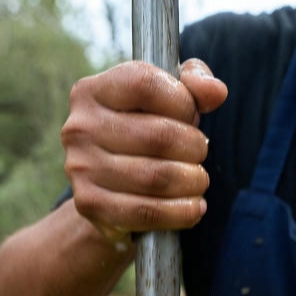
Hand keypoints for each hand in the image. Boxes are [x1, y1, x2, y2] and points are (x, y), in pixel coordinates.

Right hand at [61, 59, 226, 243]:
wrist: (107, 188)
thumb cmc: (141, 133)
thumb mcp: (165, 98)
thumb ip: (193, 83)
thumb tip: (216, 92)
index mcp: (92, 91)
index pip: (145, 85)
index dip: (182, 102)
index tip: (191, 116)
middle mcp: (79, 128)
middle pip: (158, 135)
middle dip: (194, 147)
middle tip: (200, 153)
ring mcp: (81, 168)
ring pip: (156, 177)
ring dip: (192, 181)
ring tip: (199, 180)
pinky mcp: (90, 205)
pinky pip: (147, 212)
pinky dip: (180, 212)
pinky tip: (194, 207)